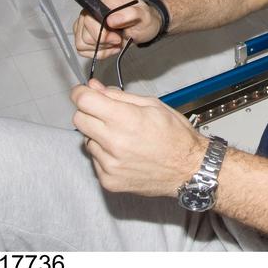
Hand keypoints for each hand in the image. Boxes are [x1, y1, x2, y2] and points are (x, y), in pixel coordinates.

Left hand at [70, 80, 208, 196]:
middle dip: (89, 112)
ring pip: (87, 141)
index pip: (84, 101)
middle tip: (106, 114)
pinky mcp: (108, 180)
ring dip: (98, 135)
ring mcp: (109, 164)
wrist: (188, 168)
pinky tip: (125, 153)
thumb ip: (119, 96)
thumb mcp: (152, 105)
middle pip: (79, 120)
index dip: (80, 93)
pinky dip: (105, 154)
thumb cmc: (176, 136)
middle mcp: (114, 143)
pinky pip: (95, 160)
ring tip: (123, 137)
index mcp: (126, 120)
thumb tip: (95, 87)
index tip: (82, 93)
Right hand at [72, 0, 161, 57]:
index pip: (90, 19)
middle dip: (104, 42)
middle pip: (84, 34)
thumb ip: (130, 14)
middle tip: (118, 39)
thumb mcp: (144, 16)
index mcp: (105, 1)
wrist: (145, 28)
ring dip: (101, 48)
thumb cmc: (144, 20)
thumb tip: (111, 19)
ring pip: (81, 43)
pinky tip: (110, 47)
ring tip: (115, 42)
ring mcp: (86, 22)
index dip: (102, 33)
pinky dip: (98, 53)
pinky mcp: (85, 33)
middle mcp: (92, 10)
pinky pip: (82, 49)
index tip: (117, 37)